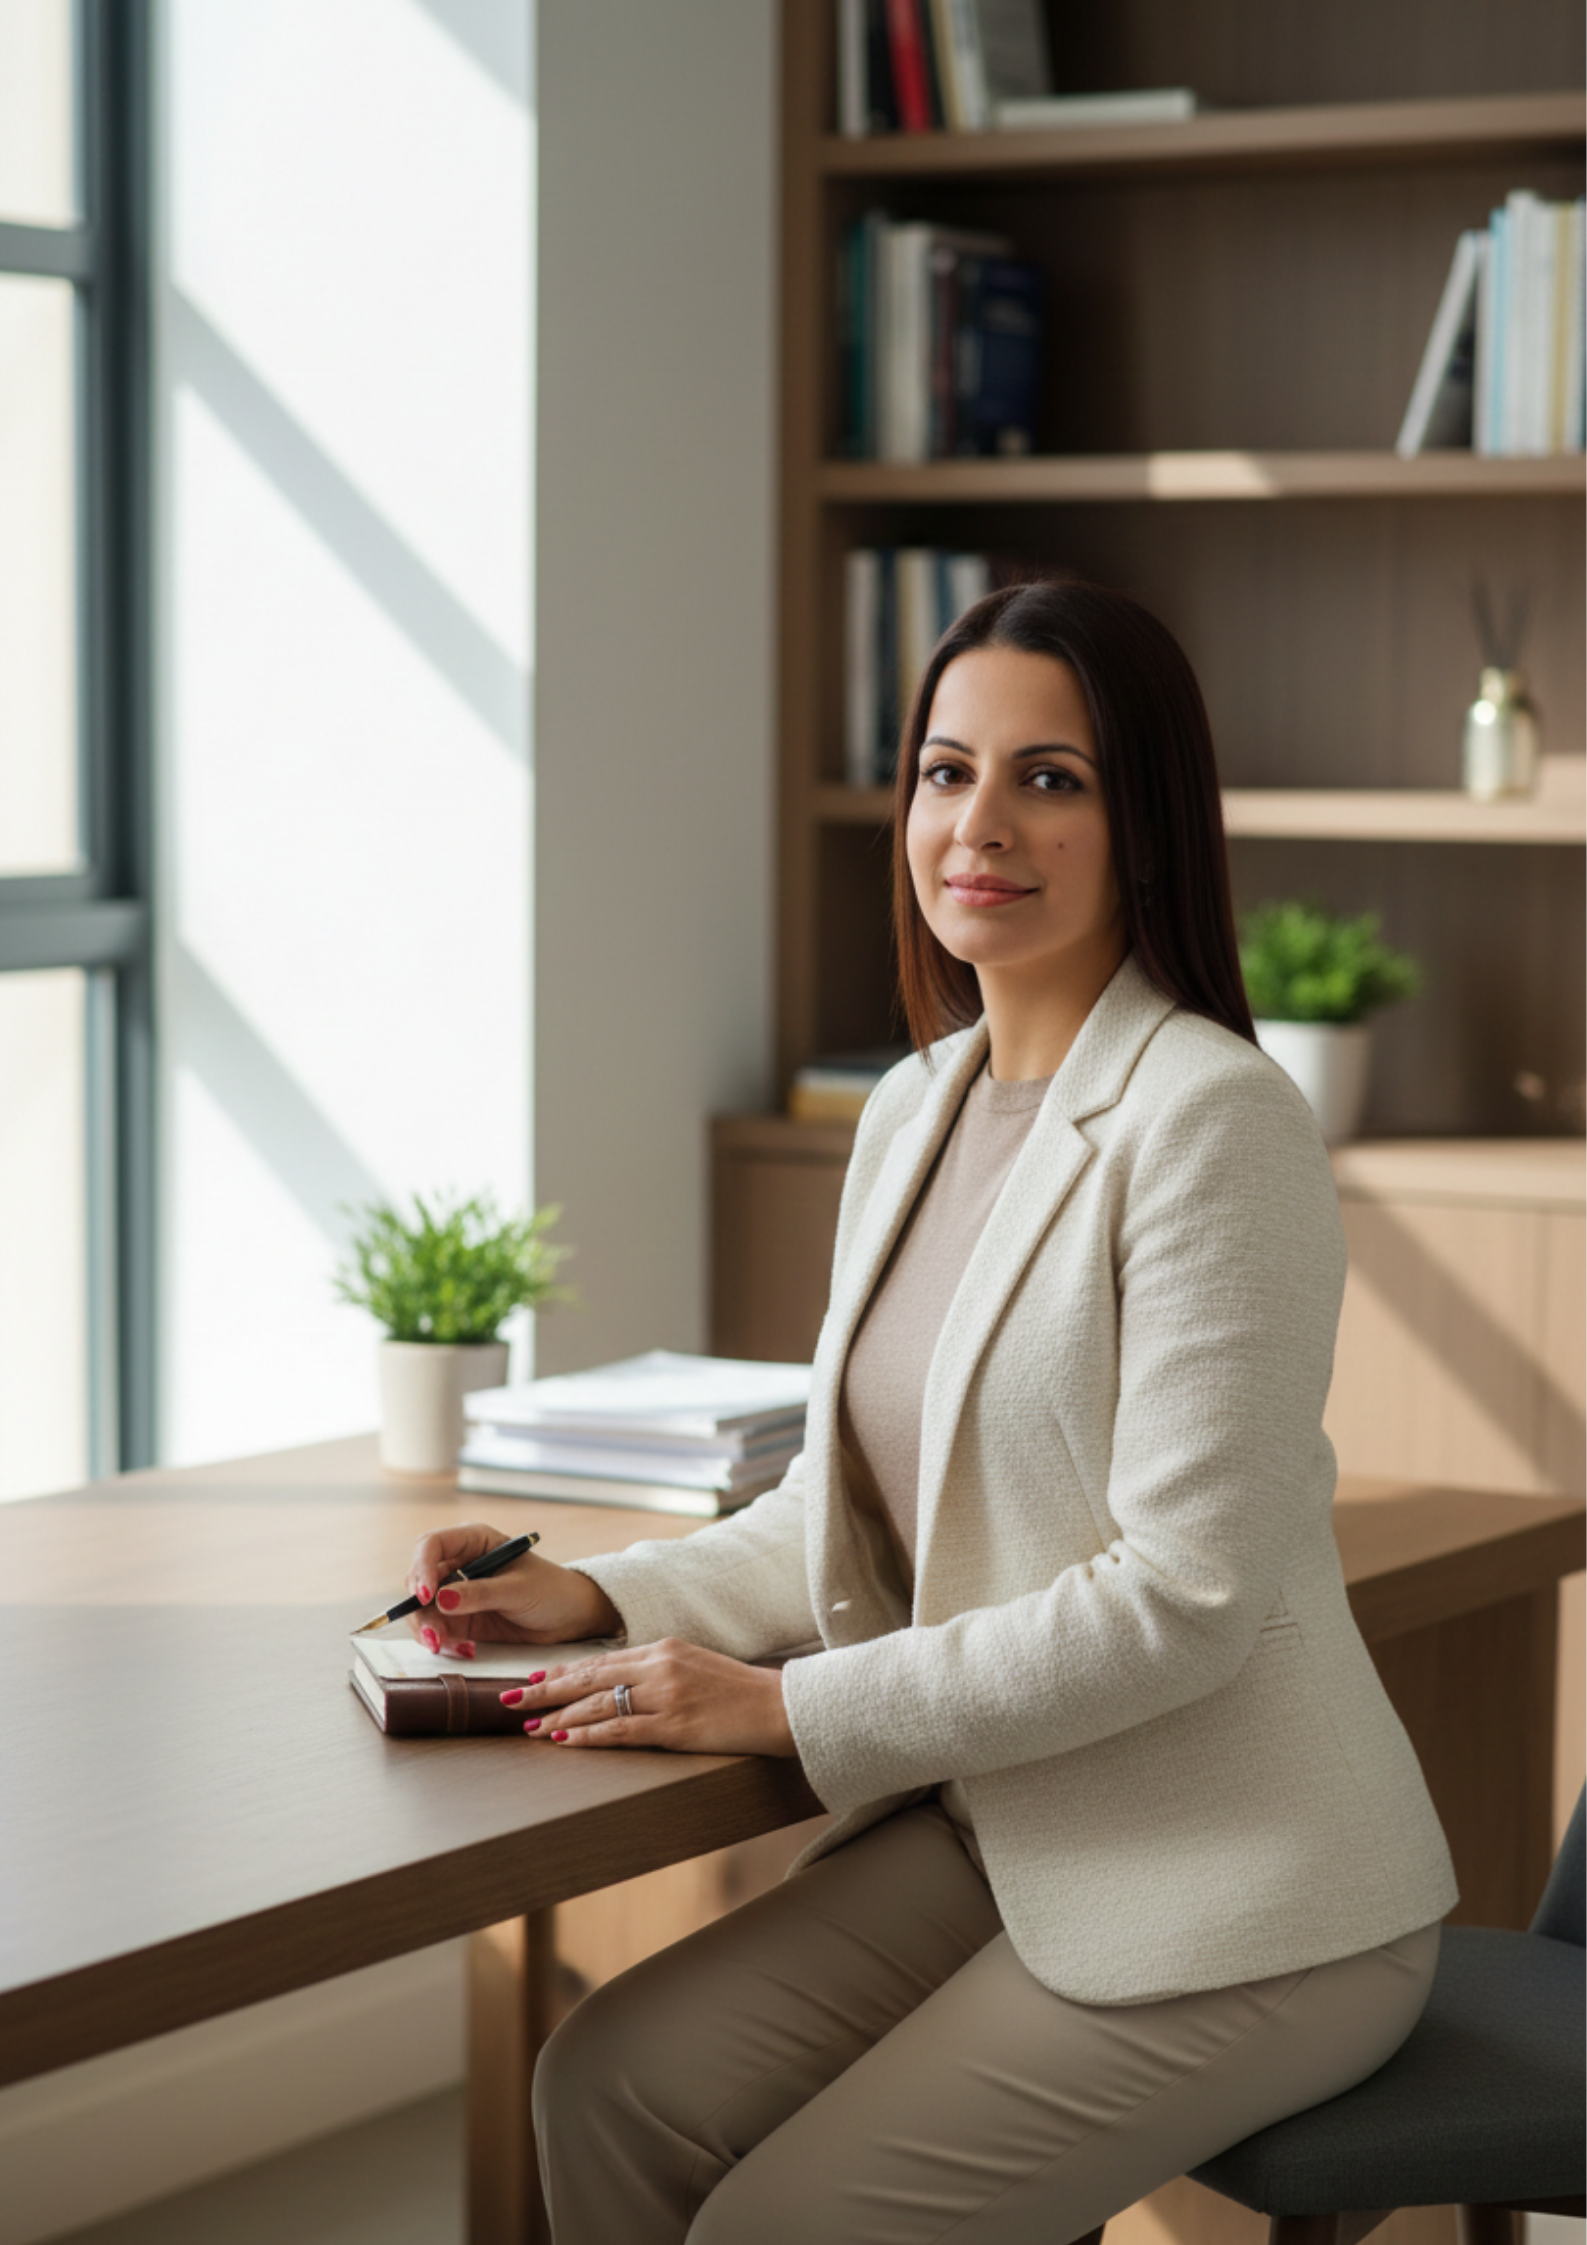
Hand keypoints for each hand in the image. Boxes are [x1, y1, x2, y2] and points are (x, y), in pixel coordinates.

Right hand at [404, 1522, 620, 1655]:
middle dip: (419, 1608)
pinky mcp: (461, 1619)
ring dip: (427, 1629)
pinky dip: (443, 1642)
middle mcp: (459, 1563)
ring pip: (423, 1608)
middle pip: (419, 1579)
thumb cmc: (551, 1591)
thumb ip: (480, 1594)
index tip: (428, 1596)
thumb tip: (440, 1600)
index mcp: (474, 1541)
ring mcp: (457, 1592)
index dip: (422, 1568)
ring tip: (445, 1647)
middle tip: (433, 1635)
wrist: (569, 1617)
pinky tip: (465, 1650)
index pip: (431, 1546)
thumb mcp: (518, 1590)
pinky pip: (437, 1629)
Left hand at [503, 1638, 795, 1757]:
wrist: (780, 1706)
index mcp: (663, 1648)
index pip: (600, 1660)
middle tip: (510, 1702)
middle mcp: (659, 1666)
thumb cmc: (740, 1692)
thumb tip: (619, 1686)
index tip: (533, 1680)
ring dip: (558, 1718)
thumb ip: (659, 1671)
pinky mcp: (675, 1725)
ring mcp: (666, 1695)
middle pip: (589, 1678)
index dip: (562, 1672)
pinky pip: (620, 1731)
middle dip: (545, 1691)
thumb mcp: (695, 1666)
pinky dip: (587, 1736)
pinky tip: (564, 1742)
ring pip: (598, 1705)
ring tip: (530, 1728)